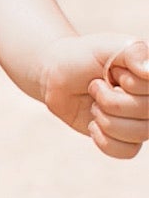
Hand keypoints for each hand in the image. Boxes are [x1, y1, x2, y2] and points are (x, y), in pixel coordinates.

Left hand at [38, 34, 148, 158]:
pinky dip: (104, 139)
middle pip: (145, 115)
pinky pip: (127, 152)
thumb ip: (134, 53)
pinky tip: (94, 124)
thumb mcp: (108, 46)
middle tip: (96, 86)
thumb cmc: (84, 57)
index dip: (129, 84)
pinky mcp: (125, 140)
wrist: (57, 75)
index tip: (114, 70)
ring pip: (136, 136)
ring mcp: (141, 121)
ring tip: (95, 103)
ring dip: (105, 118)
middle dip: (110, 101)